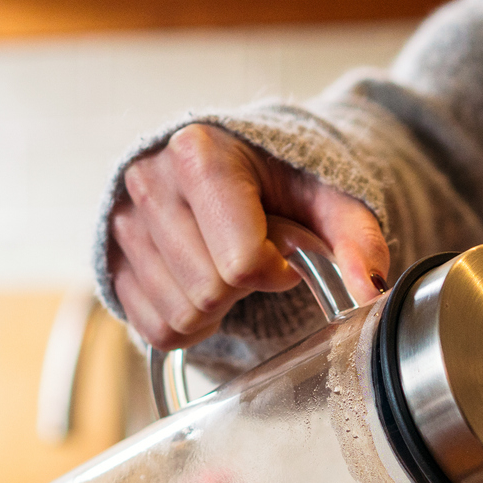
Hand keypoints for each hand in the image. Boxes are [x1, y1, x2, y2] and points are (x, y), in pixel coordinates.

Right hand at [107, 124, 390, 350]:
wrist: (231, 166)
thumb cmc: (281, 182)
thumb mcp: (329, 198)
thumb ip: (357, 238)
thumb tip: (371, 289)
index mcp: (200, 153)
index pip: (241, 261)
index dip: (275, 269)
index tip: (283, 250)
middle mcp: (149, 181)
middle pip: (210, 291)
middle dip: (244, 288)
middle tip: (254, 256)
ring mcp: (122, 222)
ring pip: (181, 315)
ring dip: (217, 307)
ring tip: (226, 267)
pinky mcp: (111, 260)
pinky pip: (154, 329)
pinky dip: (188, 321)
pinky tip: (201, 284)